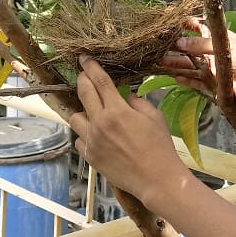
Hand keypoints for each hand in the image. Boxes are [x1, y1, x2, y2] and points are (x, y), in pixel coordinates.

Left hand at [70, 56, 185, 206]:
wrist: (156, 178)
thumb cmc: (160, 146)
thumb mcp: (154, 117)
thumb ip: (138, 103)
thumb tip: (127, 97)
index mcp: (117, 110)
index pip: (100, 81)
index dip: (90, 67)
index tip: (84, 58)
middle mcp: (100, 123)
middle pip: (83, 93)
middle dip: (82, 80)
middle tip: (83, 75)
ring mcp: (92, 141)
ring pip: (75, 118)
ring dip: (83, 112)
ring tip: (93, 114)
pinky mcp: (90, 156)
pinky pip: (80, 139)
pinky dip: (86, 135)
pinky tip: (98, 137)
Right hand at [160, 21, 235, 112]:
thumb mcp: (225, 46)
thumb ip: (201, 44)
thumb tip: (180, 42)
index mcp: (220, 39)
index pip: (201, 29)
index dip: (188, 26)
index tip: (173, 24)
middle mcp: (214, 53)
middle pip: (191, 49)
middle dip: (176, 47)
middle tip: (160, 46)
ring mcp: (212, 70)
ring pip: (190, 66)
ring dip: (176, 63)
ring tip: (161, 61)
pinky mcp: (212, 85)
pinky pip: (195, 82)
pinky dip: (185, 80)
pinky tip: (175, 77)